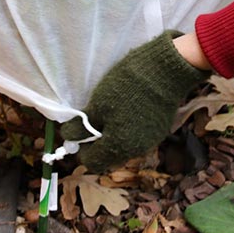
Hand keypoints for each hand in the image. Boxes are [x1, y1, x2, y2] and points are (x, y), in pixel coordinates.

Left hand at [60, 31, 210, 171]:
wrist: (164, 70)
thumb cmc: (126, 87)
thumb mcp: (97, 105)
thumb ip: (80, 127)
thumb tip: (69, 137)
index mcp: (119, 147)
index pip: (93, 162)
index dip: (82, 149)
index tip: (79, 130)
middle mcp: (136, 150)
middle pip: (109, 155)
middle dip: (97, 141)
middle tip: (93, 118)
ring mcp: (150, 140)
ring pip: (123, 145)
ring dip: (113, 133)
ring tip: (111, 110)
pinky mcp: (159, 129)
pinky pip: (137, 136)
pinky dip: (128, 127)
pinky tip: (128, 106)